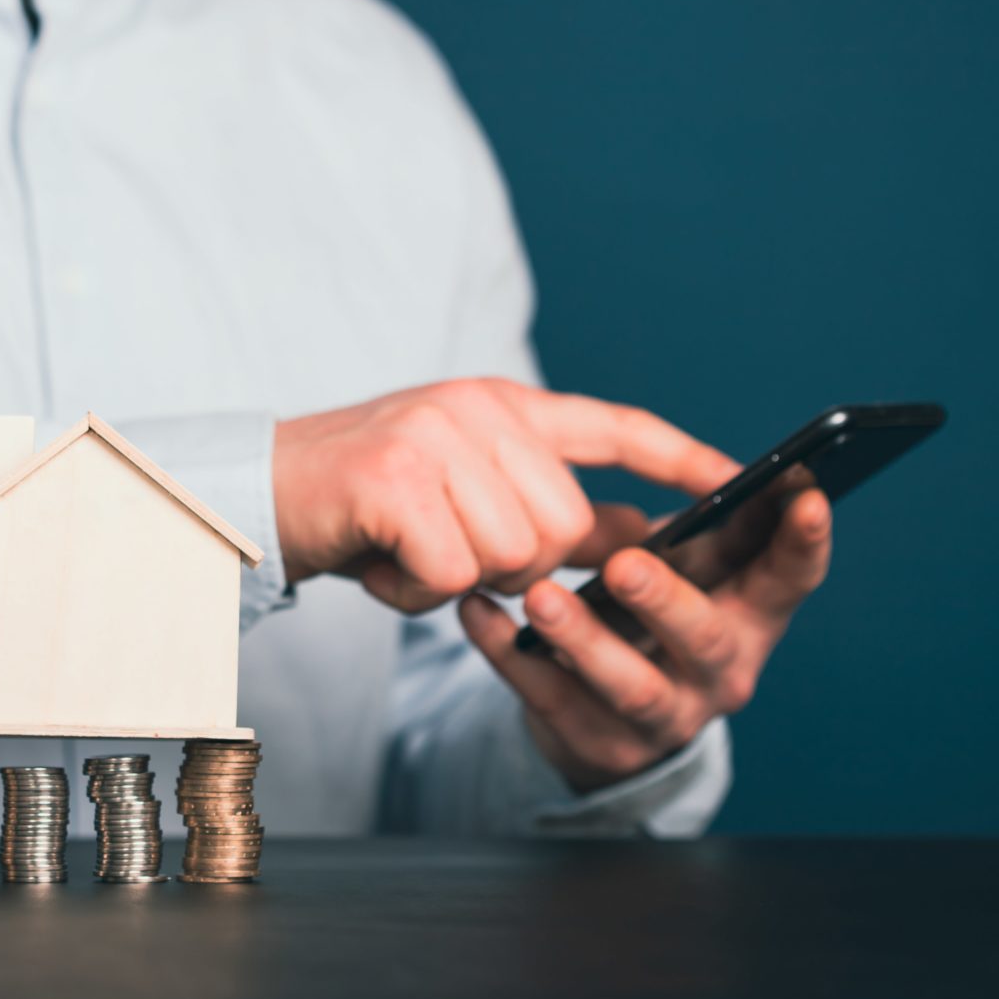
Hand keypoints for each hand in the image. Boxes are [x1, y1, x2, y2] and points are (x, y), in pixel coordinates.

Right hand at [272, 378, 735, 610]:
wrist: (255, 493)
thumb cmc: (359, 506)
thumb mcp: (458, 491)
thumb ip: (537, 504)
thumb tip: (630, 541)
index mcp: (499, 406)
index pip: (612, 426)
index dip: (678, 459)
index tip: (743, 479)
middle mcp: (475, 411)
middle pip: (561, 525)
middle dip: (514, 567)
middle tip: (445, 555)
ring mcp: (435, 440)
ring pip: (512, 555)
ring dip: (457, 581)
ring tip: (405, 555)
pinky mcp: (396, 482)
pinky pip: (453, 573)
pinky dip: (416, 592)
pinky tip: (381, 564)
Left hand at [457, 486, 833, 791]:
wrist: (602, 717)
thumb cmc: (649, 616)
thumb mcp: (684, 573)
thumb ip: (695, 532)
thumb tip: (708, 469)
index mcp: (751, 618)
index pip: (792, 580)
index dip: (803, 543)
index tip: (803, 495)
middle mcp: (722, 674)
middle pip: (705, 641)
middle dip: (667, 601)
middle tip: (624, 564)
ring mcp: (664, 719)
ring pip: (631, 686)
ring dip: (584, 639)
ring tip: (539, 597)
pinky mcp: (598, 745)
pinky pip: (550, 698)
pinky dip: (509, 656)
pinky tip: (476, 613)